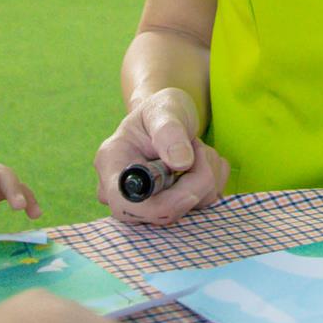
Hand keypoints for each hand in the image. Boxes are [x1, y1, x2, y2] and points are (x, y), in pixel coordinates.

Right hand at [93, 87, 228, 225]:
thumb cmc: (162, 111)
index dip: (159, 206)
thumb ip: (170, 131)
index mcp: (111, 164)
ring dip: (204, 179)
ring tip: (197, 147)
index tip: (190, 192)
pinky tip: (201, 162)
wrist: (171, 119)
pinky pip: (200, 210)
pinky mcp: (169, 210)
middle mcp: (123, 191)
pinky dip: (210, 185)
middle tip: (200, 148)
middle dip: (192, 186)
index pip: (125, 203)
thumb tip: (181, 162)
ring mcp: (144, 205)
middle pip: (158, 213)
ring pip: (186, 211)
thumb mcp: (165, 108)